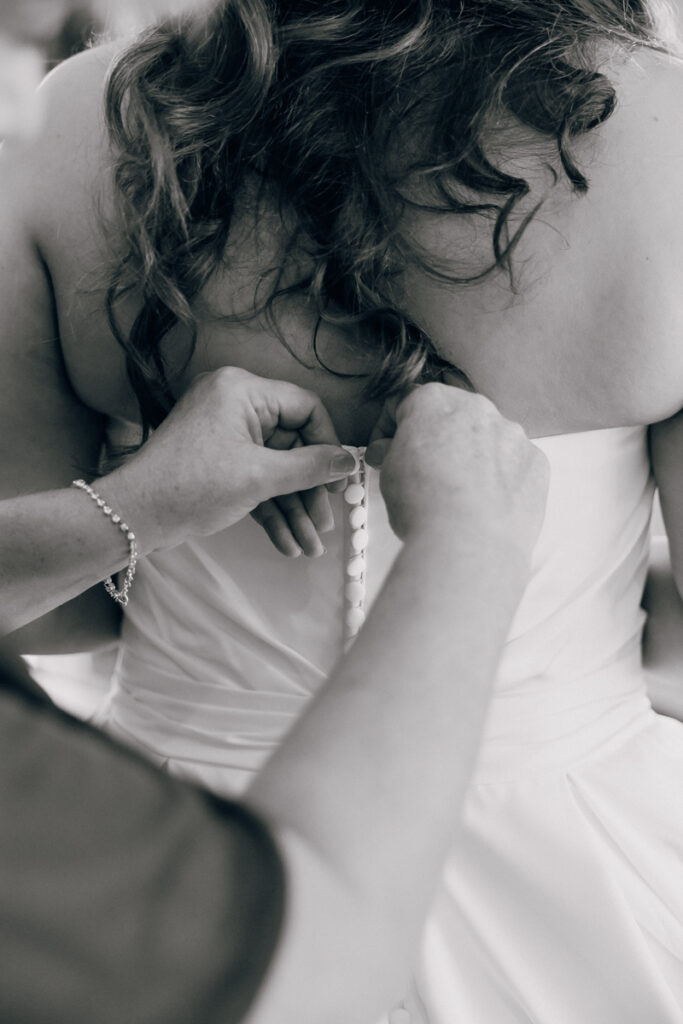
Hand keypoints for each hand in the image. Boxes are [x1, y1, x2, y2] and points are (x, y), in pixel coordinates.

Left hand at [102, 367, 356, 553]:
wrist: (133, 517)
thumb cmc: (189, 486)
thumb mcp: (260, 477)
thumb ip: (310, 468)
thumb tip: (350, 462)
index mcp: (243, 391)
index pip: (306, 408)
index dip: (328, 445)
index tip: (338, 481)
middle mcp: (234, 405)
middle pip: (293, 446)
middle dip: (309, 492)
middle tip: (326, 524)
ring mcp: (225, 435)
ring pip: (275, 470)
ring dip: (293, 509)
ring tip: (310, 547)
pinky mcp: (218, 463)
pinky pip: (255, 481)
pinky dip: (270, 510)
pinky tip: (288, 543)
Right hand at [366, 383, 548, 557]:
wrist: (468, 544)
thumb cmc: (423, 506)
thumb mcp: (388, 474)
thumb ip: (392, 451)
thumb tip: (390, 450)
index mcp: (433, 401)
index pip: (406, 403)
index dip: (389, 430)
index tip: (386, 451)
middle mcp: (477, 407)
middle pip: (452, 417)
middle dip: (436, 439)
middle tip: (423, 474)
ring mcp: (512, 433)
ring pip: (488, 439)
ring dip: (473, 457)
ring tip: (460, 496)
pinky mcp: (536, 462)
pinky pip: (515, 463)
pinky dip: (502, 478)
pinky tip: (486, 505)